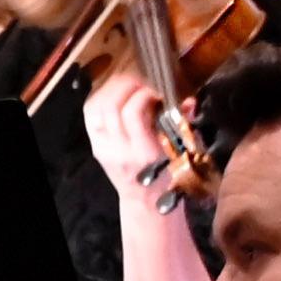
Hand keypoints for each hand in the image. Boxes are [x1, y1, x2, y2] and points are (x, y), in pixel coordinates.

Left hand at [82, 62, 173, 207]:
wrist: (145, 200)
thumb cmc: (169, 174)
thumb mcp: (183, 151)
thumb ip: (184, 123)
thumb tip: (189, 101)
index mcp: (144, 151)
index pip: (132, 113)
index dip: (144, 93)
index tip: (158, 89)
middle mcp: (119, 149)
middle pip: (110, 106)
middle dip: (127, 84)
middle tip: (143, 80)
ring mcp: (102, 147)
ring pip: (96, 107)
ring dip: (113, 88)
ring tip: (130, 83)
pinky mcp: (94, 144)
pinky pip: (90, 113)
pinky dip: (102, 96)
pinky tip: (116, 92)